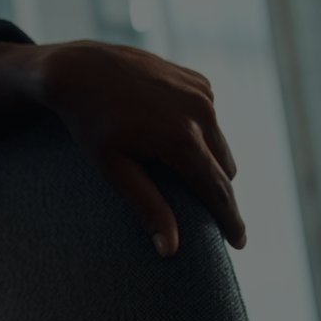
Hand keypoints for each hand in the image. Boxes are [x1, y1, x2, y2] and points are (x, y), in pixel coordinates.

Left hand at [0, 40, 243, 255]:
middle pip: (224, 169)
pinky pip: (210, 118)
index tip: (239, 243)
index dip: (230, 219)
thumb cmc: (92, 125)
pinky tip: (170, 134)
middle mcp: (201, 113)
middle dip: (215, 191)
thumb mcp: (114, 169)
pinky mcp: (199, 81)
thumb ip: (147, 207)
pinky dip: (200, 133)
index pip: (217, 190)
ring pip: (220, 144)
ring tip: (181, 175)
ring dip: (208, 161)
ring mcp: (203, 93)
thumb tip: (171, 250)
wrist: (80, 70)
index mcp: (182, 139)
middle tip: (203, 214)